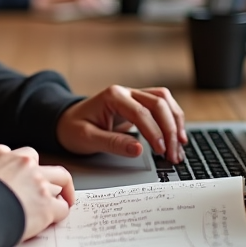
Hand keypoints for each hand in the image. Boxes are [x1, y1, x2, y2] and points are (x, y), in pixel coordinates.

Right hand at [0, 145, 74, 241]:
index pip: (18, 155)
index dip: (23, 169)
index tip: (24, 179)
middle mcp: (22, 163)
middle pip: (43, 164)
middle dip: (47, 176)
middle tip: (50, 188)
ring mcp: (37, 182)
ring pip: (61, 180)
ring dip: (61, 192)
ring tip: (61, 202)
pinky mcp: (46, 204)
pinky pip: (62, 207)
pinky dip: (60, 214)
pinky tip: (54, 220)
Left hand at [55, 85, 187, 163]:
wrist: (65, 122)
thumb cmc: (73, 129)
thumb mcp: (88, 139)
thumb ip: (113, 143)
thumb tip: (139, 150)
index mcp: (112, 96)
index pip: (141, 112)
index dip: (154, 132)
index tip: (161, 151)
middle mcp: (126, 92)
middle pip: (158, 103)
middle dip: (170, 129)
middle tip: (173, 154)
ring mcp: (133, 96)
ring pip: (164, 100)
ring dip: (175, 122)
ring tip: (180, 146)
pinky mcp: (138, 104)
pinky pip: (162, 106)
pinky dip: (172, 119)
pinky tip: (177, 136)